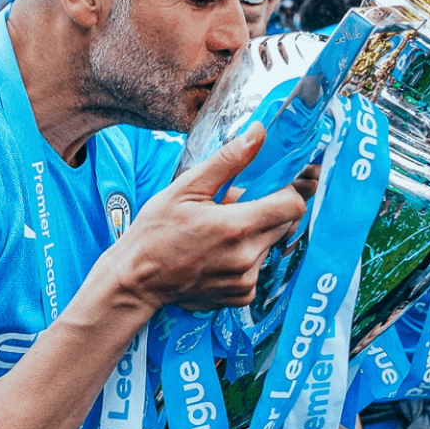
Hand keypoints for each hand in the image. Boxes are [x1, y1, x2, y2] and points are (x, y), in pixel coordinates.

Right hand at [115, 124, 305, 311]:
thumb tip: (259, 132)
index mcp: (235, 226)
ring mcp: (245, 280)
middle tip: (232, 209)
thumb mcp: (186, 187)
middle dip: (266, 211)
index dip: (284, 191)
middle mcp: (246, 257)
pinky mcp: (241, 297)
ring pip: (271, 245)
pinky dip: (245, 258)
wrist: (136, 280)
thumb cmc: (155, 231)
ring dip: (255, 235)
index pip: (293, 205)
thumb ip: (229, 160)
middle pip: (285, 224)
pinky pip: (258, 268)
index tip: (265, 188)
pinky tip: (217, 254)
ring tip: (219, 234)